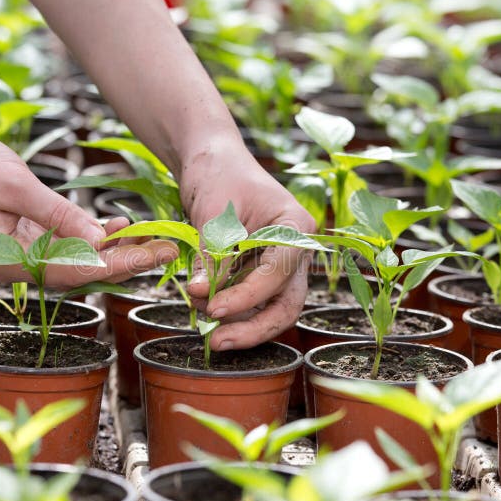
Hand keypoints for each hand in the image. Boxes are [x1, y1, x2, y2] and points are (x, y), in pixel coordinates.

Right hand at [0, 129, 177, 288]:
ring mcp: (22, 251)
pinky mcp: (29, 236)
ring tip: (155, 238)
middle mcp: (16, 264)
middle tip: (167, 249)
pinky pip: (68, 241)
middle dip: (125, 260)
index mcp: (5, 261)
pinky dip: (95, 235)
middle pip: (80, 270)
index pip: (71, 271)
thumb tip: (99, 239)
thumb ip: (58, 215)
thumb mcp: (17, 186)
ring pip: (79, 258)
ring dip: (116, 249)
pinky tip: (124, 227)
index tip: (150, 257)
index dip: (115, 265)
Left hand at [181, 145, 315, 350]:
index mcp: (297, 227)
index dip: (246, 296)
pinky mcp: (263, 271)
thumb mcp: (213, 212)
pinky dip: (234, 312)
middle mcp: (297, 249)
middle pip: (287, 303)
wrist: (211, 158)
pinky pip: (254, 302)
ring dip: (242, 325)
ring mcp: (283, 263)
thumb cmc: (218, 173)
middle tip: (217, 342)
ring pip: (273, 309)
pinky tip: (207, 314)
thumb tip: (203, 295)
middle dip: (253, 328)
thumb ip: (213, 255)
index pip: (278, 273)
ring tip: (206, 329)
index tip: (212, 306)